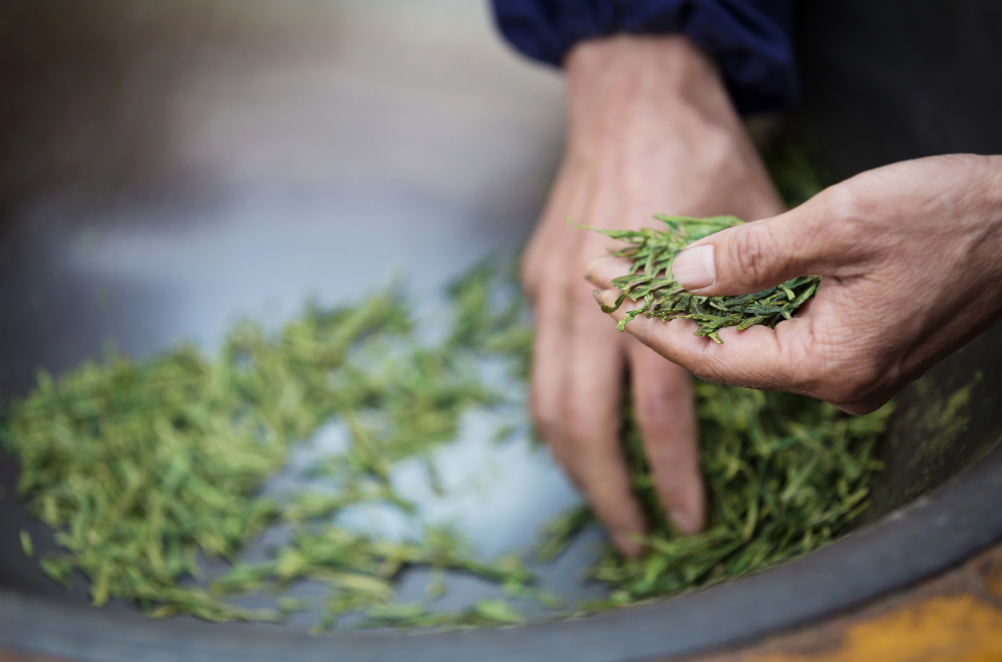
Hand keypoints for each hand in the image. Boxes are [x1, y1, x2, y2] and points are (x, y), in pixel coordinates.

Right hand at [523, 35, 783, 554]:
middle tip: (632, 540)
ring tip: (601, 502)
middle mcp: (586, 301)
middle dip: (607, 493)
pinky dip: (557, 408)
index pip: (658, 411)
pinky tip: (580, 433)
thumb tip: (760, 359)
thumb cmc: (699, 150)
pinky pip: (541, 360)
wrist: (631, 90)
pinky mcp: (537, 278)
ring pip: (544, 400)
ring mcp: (552, 290)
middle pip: (582, 423)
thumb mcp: (753, 216)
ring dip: (570, 462)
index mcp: (648, 294)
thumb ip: (751, 293)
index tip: (686, 521)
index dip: (671, 474)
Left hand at [589, 155, 1001, 413]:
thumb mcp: (838, 225)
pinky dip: (743, 307)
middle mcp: (836, 384)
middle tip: (609, 278)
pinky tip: (709, 281)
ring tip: (643, 274)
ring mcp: (850, 371)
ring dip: (700, 309)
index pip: (711, 358)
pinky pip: (783, 333)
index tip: (603, 294)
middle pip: (726, 354)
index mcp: (828, 365)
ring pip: (753, 343)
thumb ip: (751, 257)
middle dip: (665, 315)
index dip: (650, 326)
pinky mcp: (861, 349)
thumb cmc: (948, 217)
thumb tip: (678, 280)